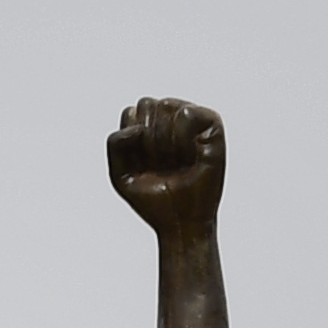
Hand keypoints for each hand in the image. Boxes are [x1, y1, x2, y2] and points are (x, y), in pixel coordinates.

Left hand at [107, 95, 226, 236]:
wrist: (181, 223)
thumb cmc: (155, 199)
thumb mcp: (121, 174)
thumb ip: (115, 143)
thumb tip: (137, 124)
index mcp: (148, 126)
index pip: (131, 113)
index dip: (134, 143)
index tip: (145, 165)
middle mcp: (170, 118)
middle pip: (146, 104)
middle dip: (149, 141)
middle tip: (163, 165)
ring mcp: (191, 119)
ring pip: (165, 105)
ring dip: (166, 143)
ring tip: (177, 162)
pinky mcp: (212, 123)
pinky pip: (186, 113)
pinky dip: (182, 138)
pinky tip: (189, 155)